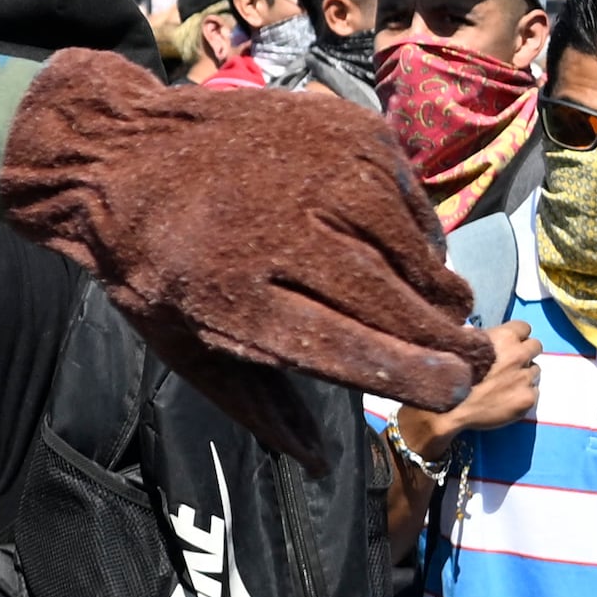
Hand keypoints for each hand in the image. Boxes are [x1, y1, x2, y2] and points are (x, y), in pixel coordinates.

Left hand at [0, 55, 491, 455]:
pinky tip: (415, 258)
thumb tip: (320, 464)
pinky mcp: (342, 132)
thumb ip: (255, 407)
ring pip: (410, 249)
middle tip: (477, 364)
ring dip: (440, 292)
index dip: (408, 374)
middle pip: (389, 302)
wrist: (119, 150)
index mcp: (230, 295)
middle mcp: (278, 228)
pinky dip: (421, 235)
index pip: (342, 347)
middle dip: (445, 342)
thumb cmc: (153, 263)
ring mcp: (315, 171)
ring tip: (452, 317)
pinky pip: (408, 198)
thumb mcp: (182, 346)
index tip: (452, 391)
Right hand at [400, 325, 542, 459]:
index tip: (506, 344)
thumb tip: (479, 336)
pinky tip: (507, 399)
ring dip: (524, 374)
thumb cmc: (450, 372)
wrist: (449, 406)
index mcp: (504, 337)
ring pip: (535, 371)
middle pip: (536, 346)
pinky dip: (522, 394)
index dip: (515, 336)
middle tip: (511, 363)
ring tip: (507, 383)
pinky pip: (533, 392)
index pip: (524, 327)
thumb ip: (478, 338)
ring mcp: (525, 378)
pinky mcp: (528, 399)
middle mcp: (519, 354)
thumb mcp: (462, 345)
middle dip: (525, 353)